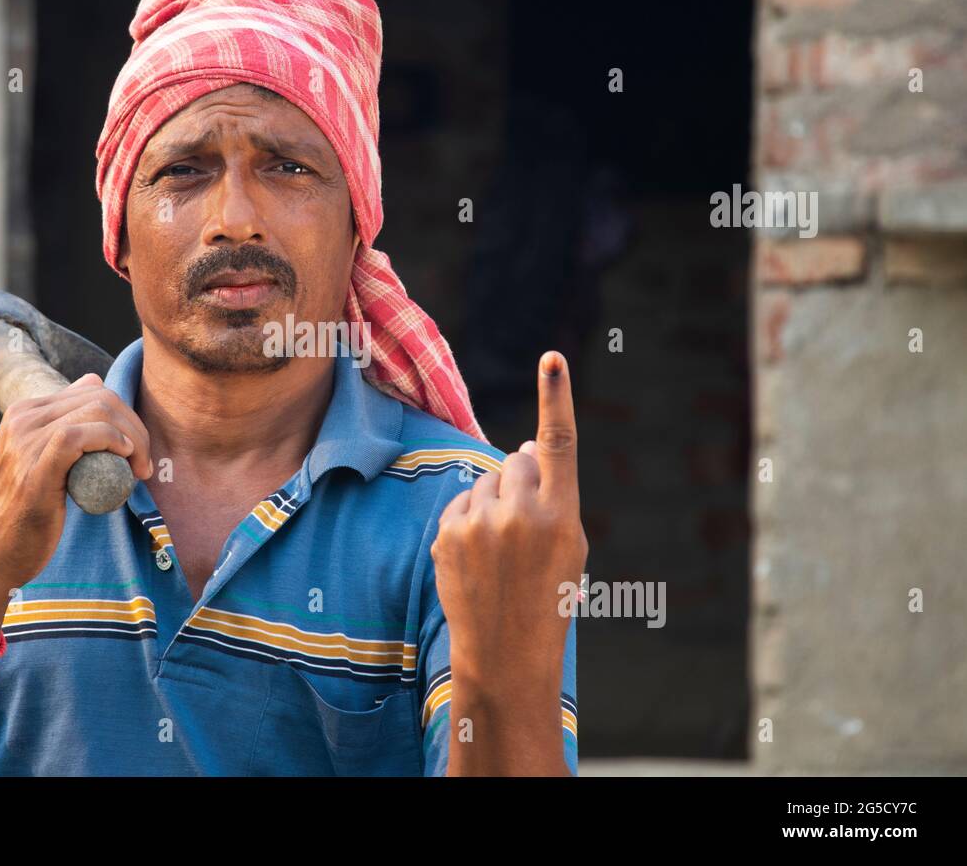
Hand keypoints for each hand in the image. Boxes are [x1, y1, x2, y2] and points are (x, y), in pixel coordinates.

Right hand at [0, 373, 153, 595]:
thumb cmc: (19, 513)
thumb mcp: (37, 459)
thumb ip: (62, 423)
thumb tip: (94, 380)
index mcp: (23, 412)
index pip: (91, 392)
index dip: (124, 417)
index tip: (136, 451)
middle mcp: (22, 419)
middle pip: (100, 398)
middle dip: (134, 425)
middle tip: (144, 463)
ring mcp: (26, 440)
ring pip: (98, 411)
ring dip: (133, 438)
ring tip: (139, 469)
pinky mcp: (36, 465)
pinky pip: (84, 435)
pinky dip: (113, 441)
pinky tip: (125, 459)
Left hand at [431, 351, 588, 689]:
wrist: (505, 655)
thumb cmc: (547, 597)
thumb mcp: (568, 548)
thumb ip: (550, 494)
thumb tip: (520, 446)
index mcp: (561, 515)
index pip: (558, 444)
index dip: (556, 398)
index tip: (551, 360)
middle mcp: (519, 514)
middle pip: (515, 461)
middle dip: (520, 480)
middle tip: (526, 525)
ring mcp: (479, 525)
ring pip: (485, 483)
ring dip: (493, 503)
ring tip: (501, 552)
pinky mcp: (446, 536)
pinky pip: (460, 505)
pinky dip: (469, 521)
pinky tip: (479, 559)